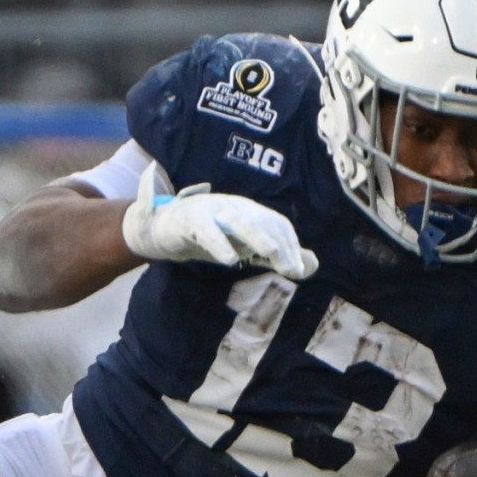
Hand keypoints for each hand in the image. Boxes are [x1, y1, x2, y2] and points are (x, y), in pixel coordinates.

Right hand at [121, 162, 316, 279]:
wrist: (164, 227)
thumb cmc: (209, 235)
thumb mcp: (245, 245)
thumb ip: (276, 255)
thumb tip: (312, 266)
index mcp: (250, 211)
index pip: (277, 223)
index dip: (290, 244)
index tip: (300, 270)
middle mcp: (234, 206)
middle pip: (262, 220)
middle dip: (279, 243)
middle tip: (293, 269)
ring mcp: (211, 210)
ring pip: (237, 220)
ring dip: (256, 235)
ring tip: (271, 252)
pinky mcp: (189, 220)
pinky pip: (206, 231)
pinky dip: (219, 244)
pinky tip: (230, 259)